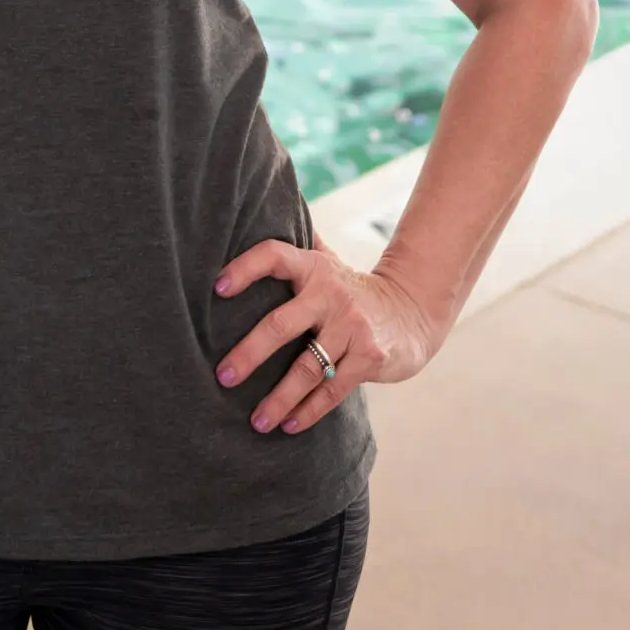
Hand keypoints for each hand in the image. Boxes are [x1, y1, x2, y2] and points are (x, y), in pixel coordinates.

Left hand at [215, 240, 442, 435]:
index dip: (245, 268)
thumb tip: (264, 203)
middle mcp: (331, 295)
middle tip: (223, 375)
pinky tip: (288, 425)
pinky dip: (308, 410)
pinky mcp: (370, 358)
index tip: (217, 287)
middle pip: (280, 324)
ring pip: (306, 367)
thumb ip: (297, 243)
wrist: (413, 312)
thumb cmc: (351, 288)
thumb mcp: (328, 260)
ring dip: (278, 398)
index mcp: (313, 269)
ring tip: (254, 420)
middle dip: (249, 353)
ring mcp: (352, 328)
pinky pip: (332, 389)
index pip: (274, 257)